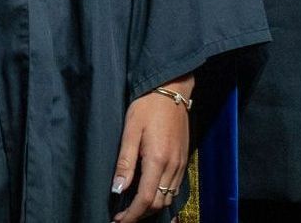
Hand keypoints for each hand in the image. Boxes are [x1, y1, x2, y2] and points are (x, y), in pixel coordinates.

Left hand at [111, 75, 192, 222]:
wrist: (171, 90)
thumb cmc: (147, 106)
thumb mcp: (130, 130)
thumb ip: (125, 162)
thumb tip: (117, 189)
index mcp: (157, 160)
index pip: (145, 199)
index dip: (131, 215)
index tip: (118, 220)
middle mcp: (172, 166)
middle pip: (158, 203)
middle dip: (140, 214)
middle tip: (123, 215)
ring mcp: (180, 163)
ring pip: (168, 197)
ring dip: (152, 206)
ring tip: (134, 205)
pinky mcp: (183, 159)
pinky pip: (175, 187)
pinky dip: (162, 195)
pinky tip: (150, 190)